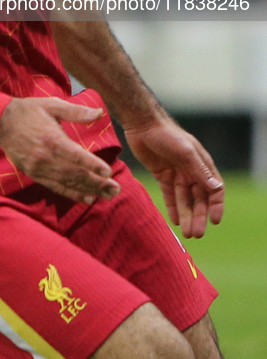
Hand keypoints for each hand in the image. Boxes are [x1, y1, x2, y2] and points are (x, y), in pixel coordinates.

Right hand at [0, 97, 120, 203]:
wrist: (1, 122)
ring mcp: (39, 168)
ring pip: (67, 183)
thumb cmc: (29, 110)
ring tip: (107, 195)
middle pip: (75, 174)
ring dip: (89, 191)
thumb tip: (99, 113)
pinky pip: (56, 187)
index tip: (109, 172)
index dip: (93, 165)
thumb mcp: (53, 105)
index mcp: (51, 138)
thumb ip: (77, 112)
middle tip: (116, 189)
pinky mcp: (34, 174)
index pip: (76, 156)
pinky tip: (87, 198)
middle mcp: (45, 157)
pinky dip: (72, 194)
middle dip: (97, 183)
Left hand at [124, 117, 223, 237]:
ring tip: (187, 233)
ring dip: (187, 216)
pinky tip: (175, 221)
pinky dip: (173, 208)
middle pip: (199, 199)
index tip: (215, 221)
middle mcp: (192, 171)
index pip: (214, 189)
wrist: (142, 125)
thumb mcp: (185, 152)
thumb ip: (200, 171)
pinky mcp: (162, 175)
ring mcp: (177, 174)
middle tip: (196, 234)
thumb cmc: (167, 134)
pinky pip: (170, 196)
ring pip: (184, 200)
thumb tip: (216, 189)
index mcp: (202, 165)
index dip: (216, 205)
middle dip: (199, 216)